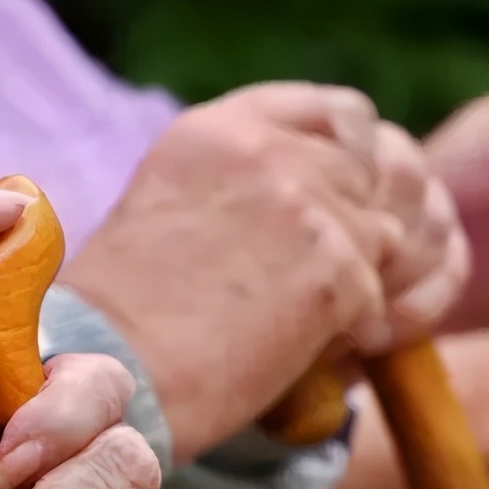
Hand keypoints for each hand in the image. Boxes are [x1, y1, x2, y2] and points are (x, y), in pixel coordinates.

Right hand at [62, 82, 467, 460]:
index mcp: (220, 129)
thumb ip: (245, 184)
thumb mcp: (173, 206)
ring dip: (356, 283)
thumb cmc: (123, 314)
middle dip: (354, 230)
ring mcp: (306, 207)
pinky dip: (354, 333)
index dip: (354, 162)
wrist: (108, 374)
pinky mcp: (336, 272)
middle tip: (318, 283)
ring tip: (302, 324)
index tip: (340, 204)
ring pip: (381, 239)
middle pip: (368, 178)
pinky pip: (378, 300)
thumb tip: (314, 198)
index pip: (341, 114)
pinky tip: (299, 354)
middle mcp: (267, 152)